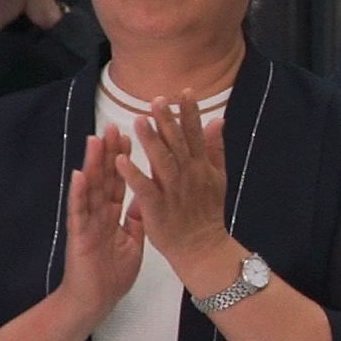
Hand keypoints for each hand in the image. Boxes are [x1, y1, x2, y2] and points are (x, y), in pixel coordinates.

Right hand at [55, 129, 145, 321]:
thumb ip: (136, 219)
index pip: (119, 180)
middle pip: (104, 177)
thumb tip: (145, 197)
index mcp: (112, 214)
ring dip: (92, 164)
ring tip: (94, 139)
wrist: (96, 300)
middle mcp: (98, 213)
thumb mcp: (133, 241)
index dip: (124, 158)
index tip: (130, 134)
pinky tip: (78, 175)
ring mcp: (87, 222)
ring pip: (90, 188)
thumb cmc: (112, 274)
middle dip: (108, 152)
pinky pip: (78, 211)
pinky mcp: (78, 235)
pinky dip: (78, 193)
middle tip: (112, 125)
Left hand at [116, 97, 236, 284]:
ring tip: (138, 121)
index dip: (190, 113)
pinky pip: (144, 189)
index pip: (195, 134)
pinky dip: (133, 174)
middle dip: (168, 121)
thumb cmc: (206, 212)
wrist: (202, 248)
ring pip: (162, 162)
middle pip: (178, 144)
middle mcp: (189, 175)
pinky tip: (121, 160)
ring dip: (150, 141)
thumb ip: (215, 148)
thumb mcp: (218, 177)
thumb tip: (218, 120)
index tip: (184, 92)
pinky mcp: (157, 208)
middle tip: (157, 100)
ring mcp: (173, 192)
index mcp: (201, 167)